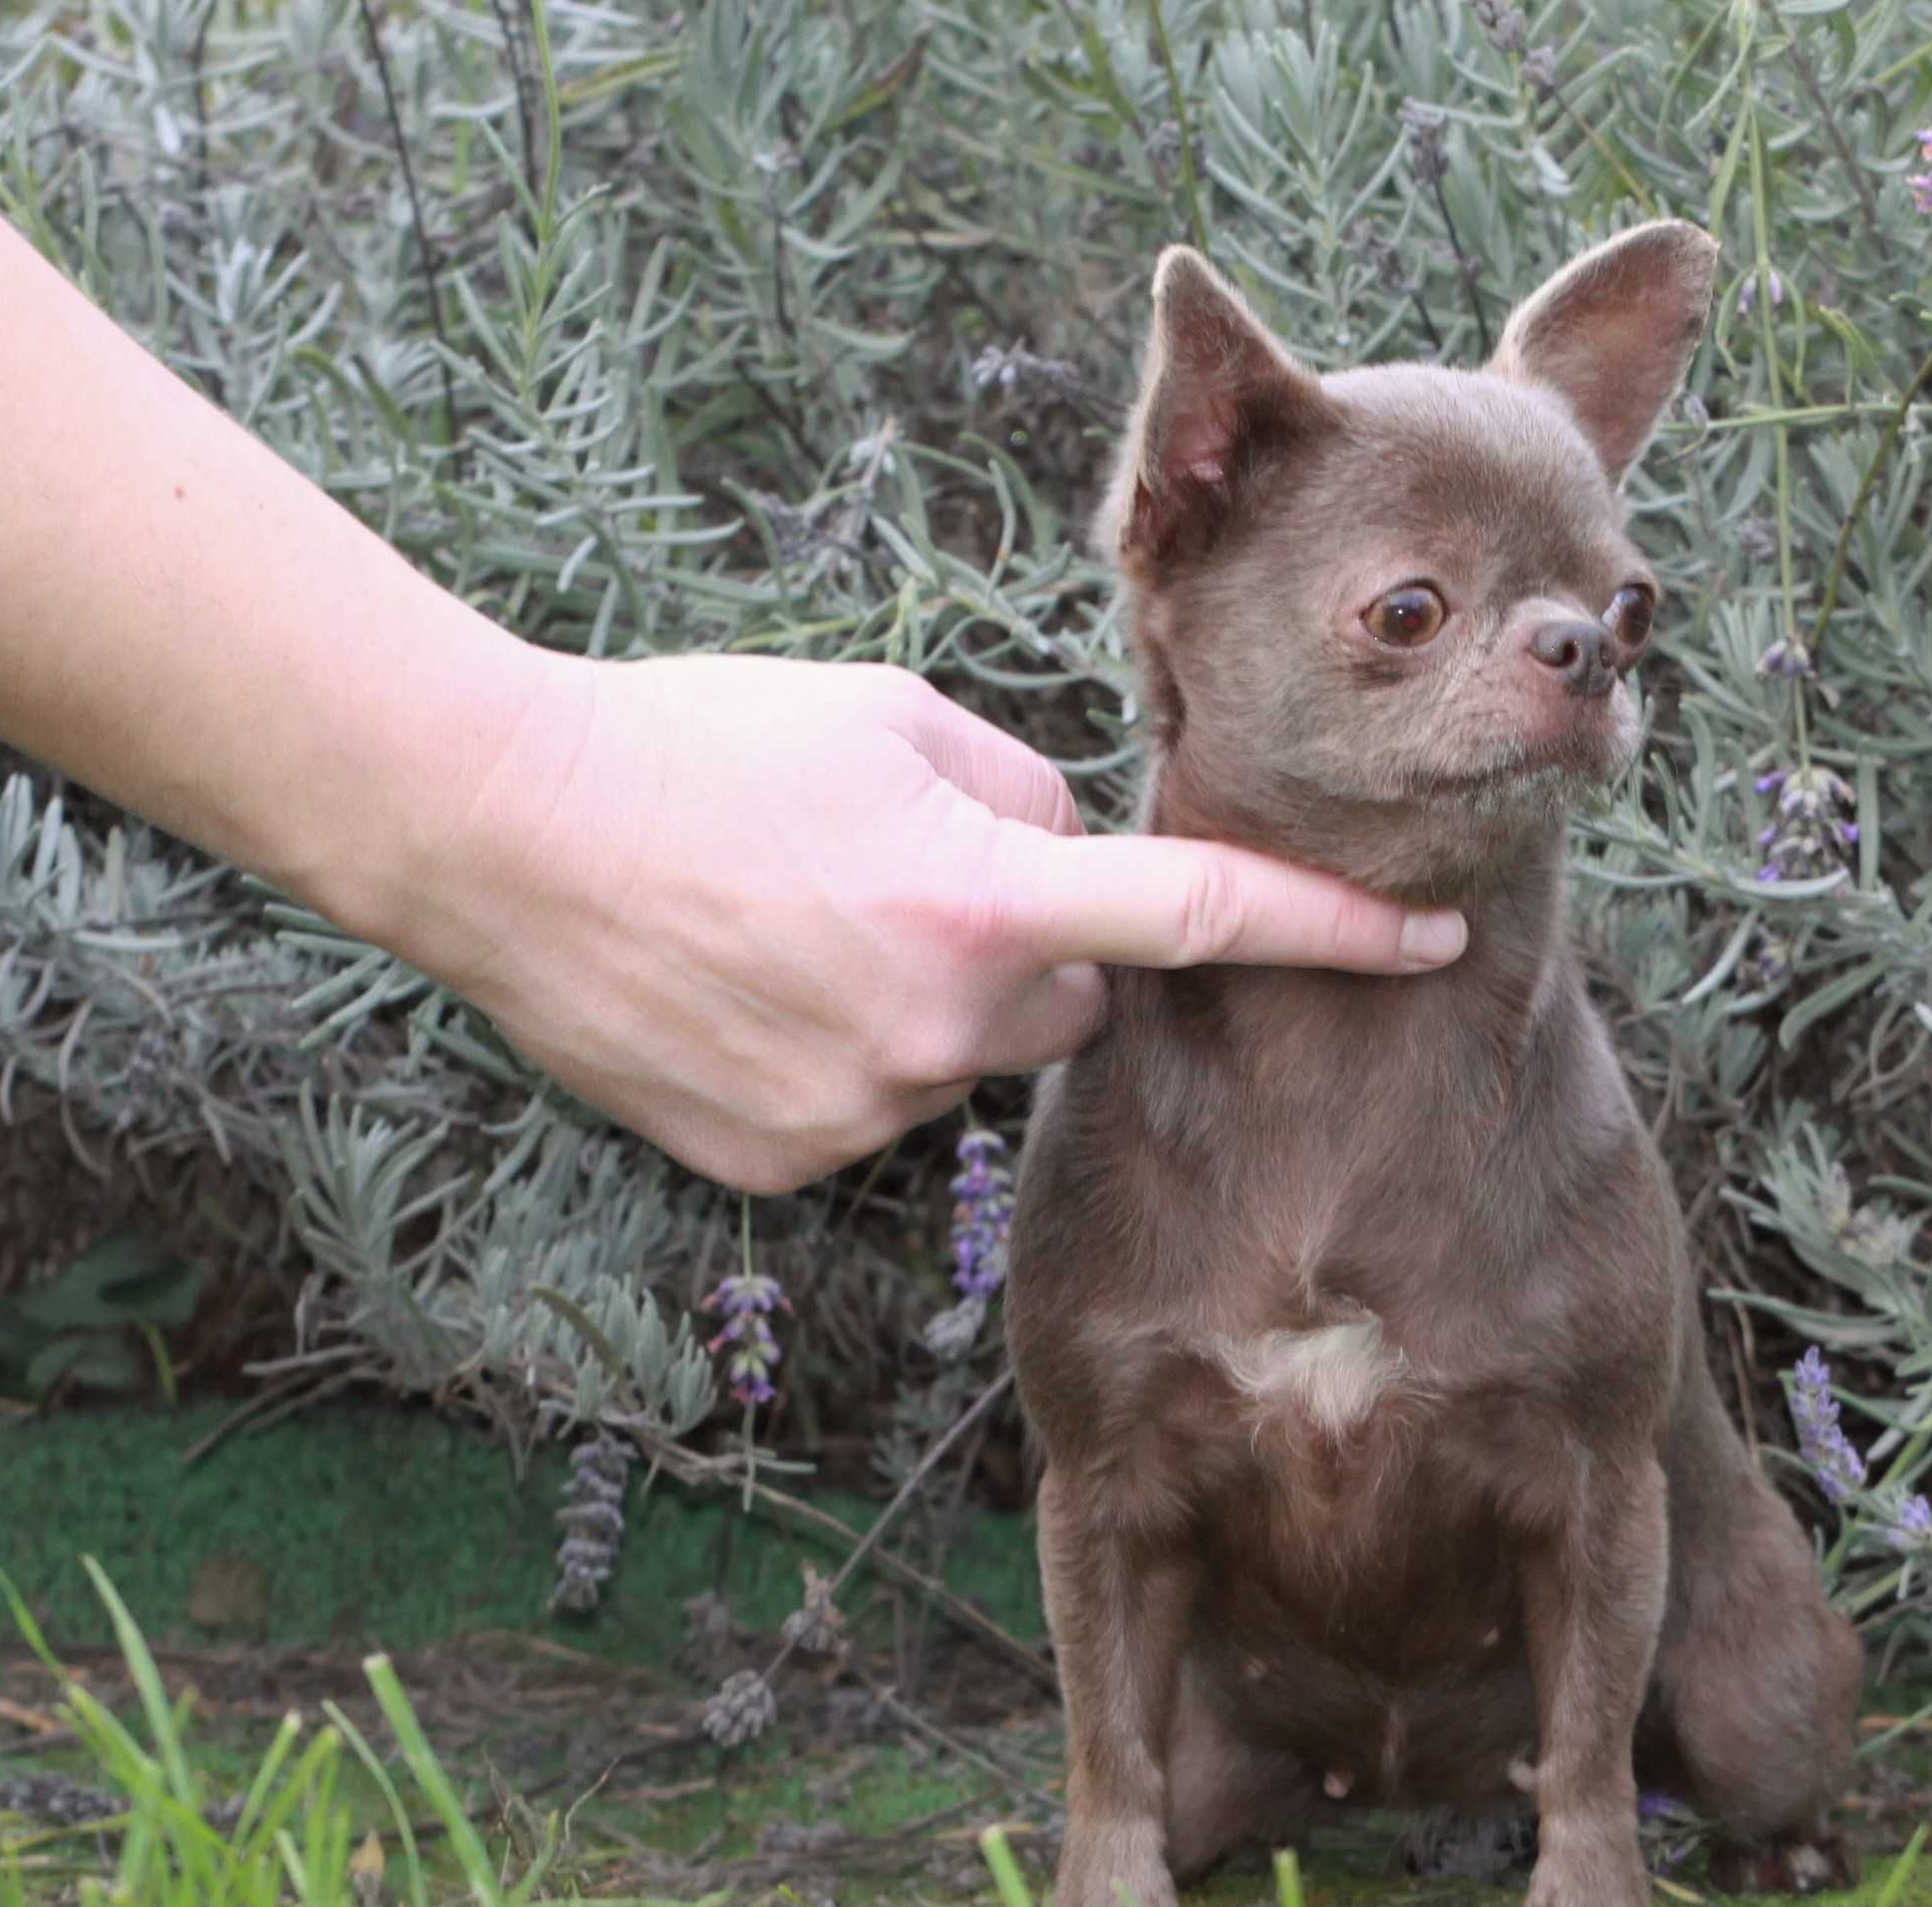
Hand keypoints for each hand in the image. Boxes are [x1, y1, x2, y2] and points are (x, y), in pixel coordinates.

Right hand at [401, 650, 1466, 1192]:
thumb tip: (1072, 851)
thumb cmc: (692, 741)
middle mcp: (938, 1028)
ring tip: (800, 924)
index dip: (1335, 930)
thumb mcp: (888, 718)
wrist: (491, 828)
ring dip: (930, 1001)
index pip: (1202, 919)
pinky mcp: (780, 1162)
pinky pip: (869, 1106)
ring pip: (968, 1058)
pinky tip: (748, 988)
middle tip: (914, 877)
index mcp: (984, 900)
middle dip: (1037, 946)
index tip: (1439, 938)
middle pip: (1074, 1002)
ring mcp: (856, 1111)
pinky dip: (838, 1053)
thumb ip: (1019, 791)